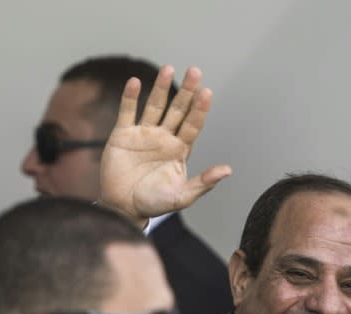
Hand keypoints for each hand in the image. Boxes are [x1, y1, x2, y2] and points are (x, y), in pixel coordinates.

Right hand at [98, 65, 230, 226]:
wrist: (123, 208)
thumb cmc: (154, 204)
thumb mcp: (182, 196)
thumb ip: (203, 183)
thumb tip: (227, 170)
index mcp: (180, 149)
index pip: (193, 124)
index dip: (200, 109)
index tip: (207, 92)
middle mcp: (164, 137)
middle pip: (177, 110)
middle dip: (186, 91)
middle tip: (195, 71)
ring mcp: (144, 134)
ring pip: (154, 106)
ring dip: (161, 87)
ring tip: (168, 68)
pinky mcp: (123, 135)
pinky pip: (127, 112)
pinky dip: (130, 98)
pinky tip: (135, 82)